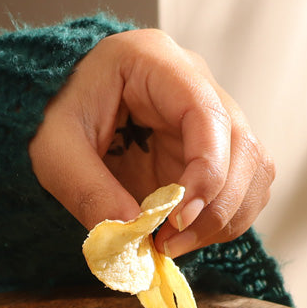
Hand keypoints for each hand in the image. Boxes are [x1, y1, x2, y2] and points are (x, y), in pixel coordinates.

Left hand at [29, 28, 274, 258]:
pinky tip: (185, 236)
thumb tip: (133, 236)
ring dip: (226, 219)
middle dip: (215, 207)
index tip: (176, 219)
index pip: (208, 113)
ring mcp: (211, 117)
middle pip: (243, 146)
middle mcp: (196, 83)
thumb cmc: (52, 116)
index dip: (206, 173)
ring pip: (254, 169)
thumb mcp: (54, 152)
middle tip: (168, 244)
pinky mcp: (214, 151)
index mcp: (155, 62)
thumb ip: (89, 191)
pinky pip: (245, 187)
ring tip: (173, 244)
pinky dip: (225, 220)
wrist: (57, 112)